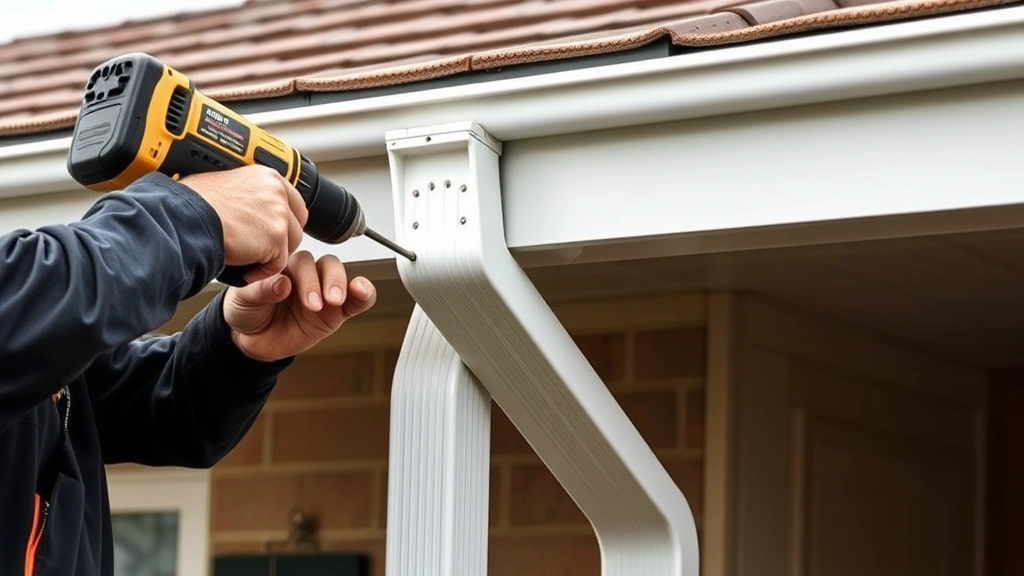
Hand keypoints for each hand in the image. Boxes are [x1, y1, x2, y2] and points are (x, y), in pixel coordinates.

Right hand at [179, 165, 308, 283]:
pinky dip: (260, 272)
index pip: (293, 203)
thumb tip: (252, 208)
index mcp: (266, 176)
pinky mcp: (276, 237)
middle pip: (295, 226)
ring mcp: (279, 214)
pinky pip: (278, 265)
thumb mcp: (226, 187)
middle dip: (280, 242)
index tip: (272, 234)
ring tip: (243, 256)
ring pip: (289, 246)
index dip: (284, 222)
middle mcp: (276, 191)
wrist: (185, 219)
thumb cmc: (192, 206)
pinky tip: (241, 267)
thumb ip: (249, 196)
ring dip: (269, 257)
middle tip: (256, 249)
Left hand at [222, 250, 376, 361]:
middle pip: (324, 264)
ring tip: (333, 301)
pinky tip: (362, 292)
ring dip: (340, 285)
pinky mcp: (336, 312)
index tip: (289, 289)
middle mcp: (306, 275)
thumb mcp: (243, 300)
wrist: (251, 341)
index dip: (300, 272)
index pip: (301, 258)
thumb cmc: (246, 312)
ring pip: (340, 276)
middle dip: (321, 282)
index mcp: (284, 266)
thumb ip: (260, 290)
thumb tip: (282, 283)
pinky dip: (365, 292)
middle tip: (314, 304)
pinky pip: (357, 299)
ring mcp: (323, 292)